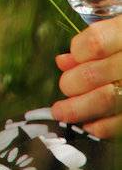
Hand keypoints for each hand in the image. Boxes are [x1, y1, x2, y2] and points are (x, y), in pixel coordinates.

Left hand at [51, 16, 121, 138]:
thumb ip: (96, 43)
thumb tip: (63, 62)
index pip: (96, 42)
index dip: (78, 51)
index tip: (73, 56)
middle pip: (95, 74)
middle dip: (72, 84)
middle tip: (65, 87)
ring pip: (107, 99)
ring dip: (79, 109)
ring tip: (62, 112)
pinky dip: (104, 127)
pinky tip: (90, 126)